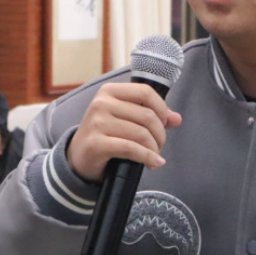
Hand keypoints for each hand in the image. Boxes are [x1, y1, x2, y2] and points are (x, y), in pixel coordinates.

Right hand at [66, 83, 182, 181]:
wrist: (78, 158)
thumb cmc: (106, 135)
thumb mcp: (126, 120)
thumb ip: (151, 115)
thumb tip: (177, 118)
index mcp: (109, 91)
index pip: (146, 92)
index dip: (161, 109)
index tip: (164, 123)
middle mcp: (101, 103)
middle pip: (147, 116)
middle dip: (160, 134)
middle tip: (159, 146)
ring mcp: (97, 123)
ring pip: (141, 134)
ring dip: (154, 148)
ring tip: (154, 156)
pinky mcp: (96, 144)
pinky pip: (131, 149)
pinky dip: (147, 157)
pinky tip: (153, 163)